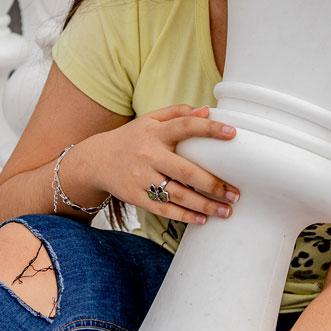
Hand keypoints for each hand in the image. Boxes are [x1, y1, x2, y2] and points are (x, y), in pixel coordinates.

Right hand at [84, 105, 238, 224]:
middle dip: (213, 184)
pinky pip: (163, 209)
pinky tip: (202, 219)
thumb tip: (206, 111)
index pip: (184, 127)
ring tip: (226, 210)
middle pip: (186, 171)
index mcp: (155, 133)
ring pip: (177, 195)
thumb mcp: (149, 120)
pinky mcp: (135, 196)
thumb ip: (176, 114)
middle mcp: (148, 154)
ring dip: (204, 205)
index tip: (232, 134)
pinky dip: (184, 216)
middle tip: (235, 193)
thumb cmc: (131, 139)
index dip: (209, 129)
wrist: (95, 160)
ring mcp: (141, 177)